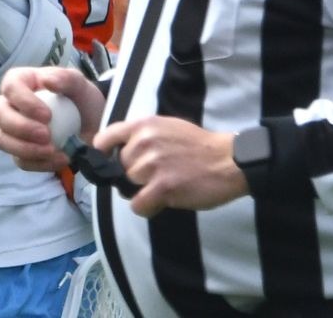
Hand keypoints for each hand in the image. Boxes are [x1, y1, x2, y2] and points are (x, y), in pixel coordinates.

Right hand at [0, 67, 102, 171]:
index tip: (47, 115)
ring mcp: (11, 130)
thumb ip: (65, 78)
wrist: (91, 125)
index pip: (10, 87)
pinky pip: (20, 161)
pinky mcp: (19, 152)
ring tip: (52, 151)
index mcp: (20, 82)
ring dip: (26, 149)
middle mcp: (9, 105)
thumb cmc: (80, 99)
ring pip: (2, 140)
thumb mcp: (79, 84)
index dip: (24, 102)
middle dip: (21, 127)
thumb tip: (47, 81)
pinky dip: (40, 163)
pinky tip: (60, 159)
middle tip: (47, 136)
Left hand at [93, 115, 246, 217]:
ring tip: (164, 188)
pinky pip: (137, 204)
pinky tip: (161, 202)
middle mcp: (144, 142)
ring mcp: (152, 165)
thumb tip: (121, 154)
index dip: (103, 153)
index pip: (106, 138)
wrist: (229, 160)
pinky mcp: (162, 187)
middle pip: (119, 167)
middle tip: (156, 176)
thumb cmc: (200, 146)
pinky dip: (146, 208)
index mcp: (143, 125)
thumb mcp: (168, 127)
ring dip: (142, 191)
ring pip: (127, 187)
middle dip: (133, 175)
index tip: (106, 162)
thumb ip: (144, 136)